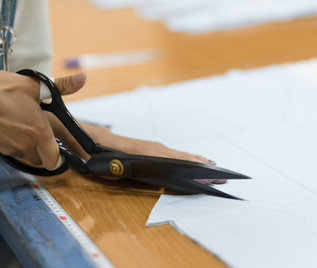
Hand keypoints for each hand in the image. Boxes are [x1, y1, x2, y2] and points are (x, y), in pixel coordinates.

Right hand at [0, 70, 84, 169]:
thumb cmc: (1, 89)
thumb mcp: (34, 85)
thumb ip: (62, 86)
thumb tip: (82, 78)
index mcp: (38, 131)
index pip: (54, 160)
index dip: (58, 158)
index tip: (58, 150)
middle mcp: (23, 143)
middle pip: (39, 157)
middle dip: (41, 148)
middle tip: (38, 130)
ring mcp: (6, 146)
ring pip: (22, 153)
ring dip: (25, 144)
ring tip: (22, 124)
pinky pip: (7, 148)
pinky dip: (10, 141)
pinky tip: (8, 125)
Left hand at [86, 131, 226, 184]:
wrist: (91, 140)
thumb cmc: (101, 157)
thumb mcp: (115, 170)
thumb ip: (136, 174)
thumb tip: (156, 181)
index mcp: (149, 154)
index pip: (177, 162)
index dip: (194, 169)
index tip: (210, 174)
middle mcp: (155, 149)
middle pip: (183, 158)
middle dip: (202, 166)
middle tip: (220, 174)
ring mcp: (154, 148)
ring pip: (180, 155)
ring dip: (197, 162)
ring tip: (213, 168)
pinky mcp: (151, 149)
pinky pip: (173, 154)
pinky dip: (187, 158)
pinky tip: (193, 161)